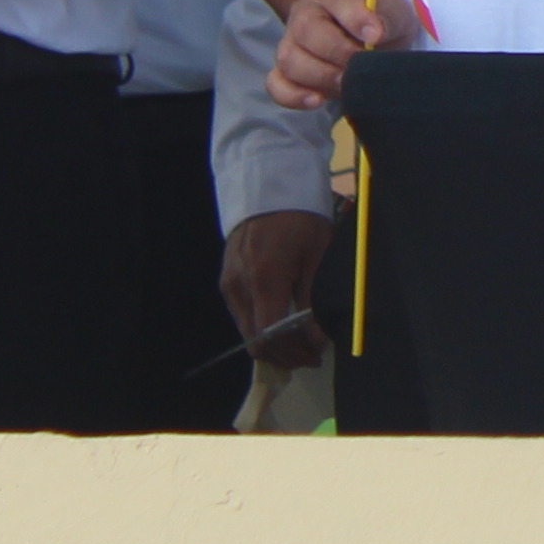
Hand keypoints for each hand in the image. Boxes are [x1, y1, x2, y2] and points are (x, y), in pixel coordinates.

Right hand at [218, 209, 332, 359]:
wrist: (268, 187)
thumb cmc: (301, 217)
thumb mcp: (318, 254)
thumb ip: (313, 298)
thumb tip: (317, 337)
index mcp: (264, 279)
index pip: (271, 335)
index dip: (292, 352)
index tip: (315, 356)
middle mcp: (239, 287)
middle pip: (255, 340)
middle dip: (284, 354)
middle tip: (311, 355)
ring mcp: (228, 284)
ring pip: (247, 330)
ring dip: (273, 342)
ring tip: (301, 342)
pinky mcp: (226, 280)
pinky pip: (243, 314)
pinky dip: (262, 325)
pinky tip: (283, 322)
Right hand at [266, 0, 414, 110]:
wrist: (357, 26)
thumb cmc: (377, 15)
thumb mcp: (394, 9)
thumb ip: (389, 17)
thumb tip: (375, 35)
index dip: (356, 17)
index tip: (375, 36)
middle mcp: (305, 12)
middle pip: (307, 30)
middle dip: (338, 52)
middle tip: (361, 65)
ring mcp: (290, 41)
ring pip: (289, 59)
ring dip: (319, 76)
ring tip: (346, 83)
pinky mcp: (285, 70)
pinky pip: (276, 84)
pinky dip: (293, 95)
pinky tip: (317, 100)